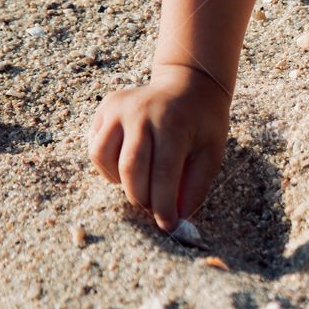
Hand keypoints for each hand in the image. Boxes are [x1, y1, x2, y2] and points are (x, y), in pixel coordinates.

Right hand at [88, 64, 230, 230]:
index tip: (167, 225)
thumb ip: (196, 185)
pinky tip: (127, 168)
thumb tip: (179, 218)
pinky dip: (108, 166)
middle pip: (131, 169)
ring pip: (103, 158)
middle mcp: (141, 113)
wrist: (189, 84)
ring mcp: (119, 108)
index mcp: (172, 123)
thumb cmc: (203, 122)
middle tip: (152, 208)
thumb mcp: (211, 152)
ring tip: (140, 185)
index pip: (163, 174)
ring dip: (120, 182)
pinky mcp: (105, 107)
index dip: (164, 205)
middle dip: (141, 197)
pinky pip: (96, 146)